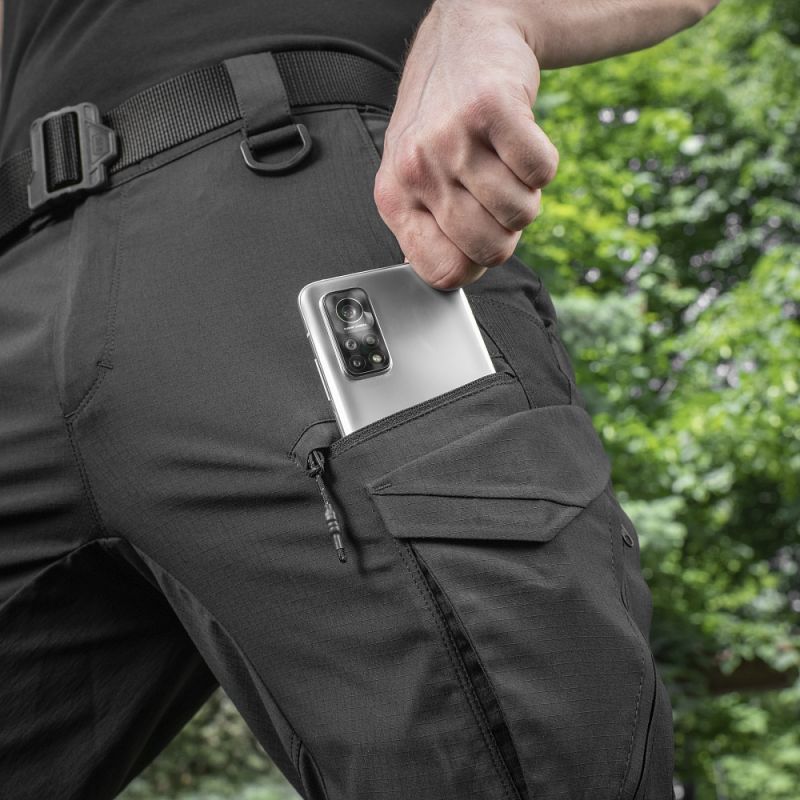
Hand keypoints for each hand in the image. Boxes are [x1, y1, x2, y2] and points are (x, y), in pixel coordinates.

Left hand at [374, 0, 558, 288]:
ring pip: (520, 214)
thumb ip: (429, 230)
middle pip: (488, 250)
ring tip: (505, 164)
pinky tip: (518, 141)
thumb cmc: (444, 122)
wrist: (466, 39)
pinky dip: (542, 164)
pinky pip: (541, 172)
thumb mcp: (417, 179)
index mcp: (394, 197)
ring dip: (526, 195)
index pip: (442, 273)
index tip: (479, 243)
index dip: (472, 265)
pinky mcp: (492, 108)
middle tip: (496, 198)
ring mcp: (452, 137)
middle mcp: (416, 168)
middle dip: (507, 233)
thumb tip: (455, 278)